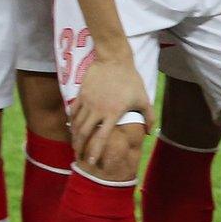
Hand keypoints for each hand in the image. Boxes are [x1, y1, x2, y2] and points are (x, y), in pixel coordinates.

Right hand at [69, 51, 152, 167]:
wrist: (114, 60)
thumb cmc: (131, 80)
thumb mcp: (143, 98)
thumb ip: (149, 117)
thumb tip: (149, 133)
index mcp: (113, 113)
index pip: (101, 137)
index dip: (95, 151)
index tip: (92, 161)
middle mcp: (98, 110)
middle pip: (85, 134)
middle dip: (80, 148)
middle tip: (80, 158)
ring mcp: (88, 101)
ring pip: (76, 124)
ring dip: (75, 137)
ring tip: (75, 145)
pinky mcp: (81, 94)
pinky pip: (73, 111)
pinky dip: (71, 121)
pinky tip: (72, 128)